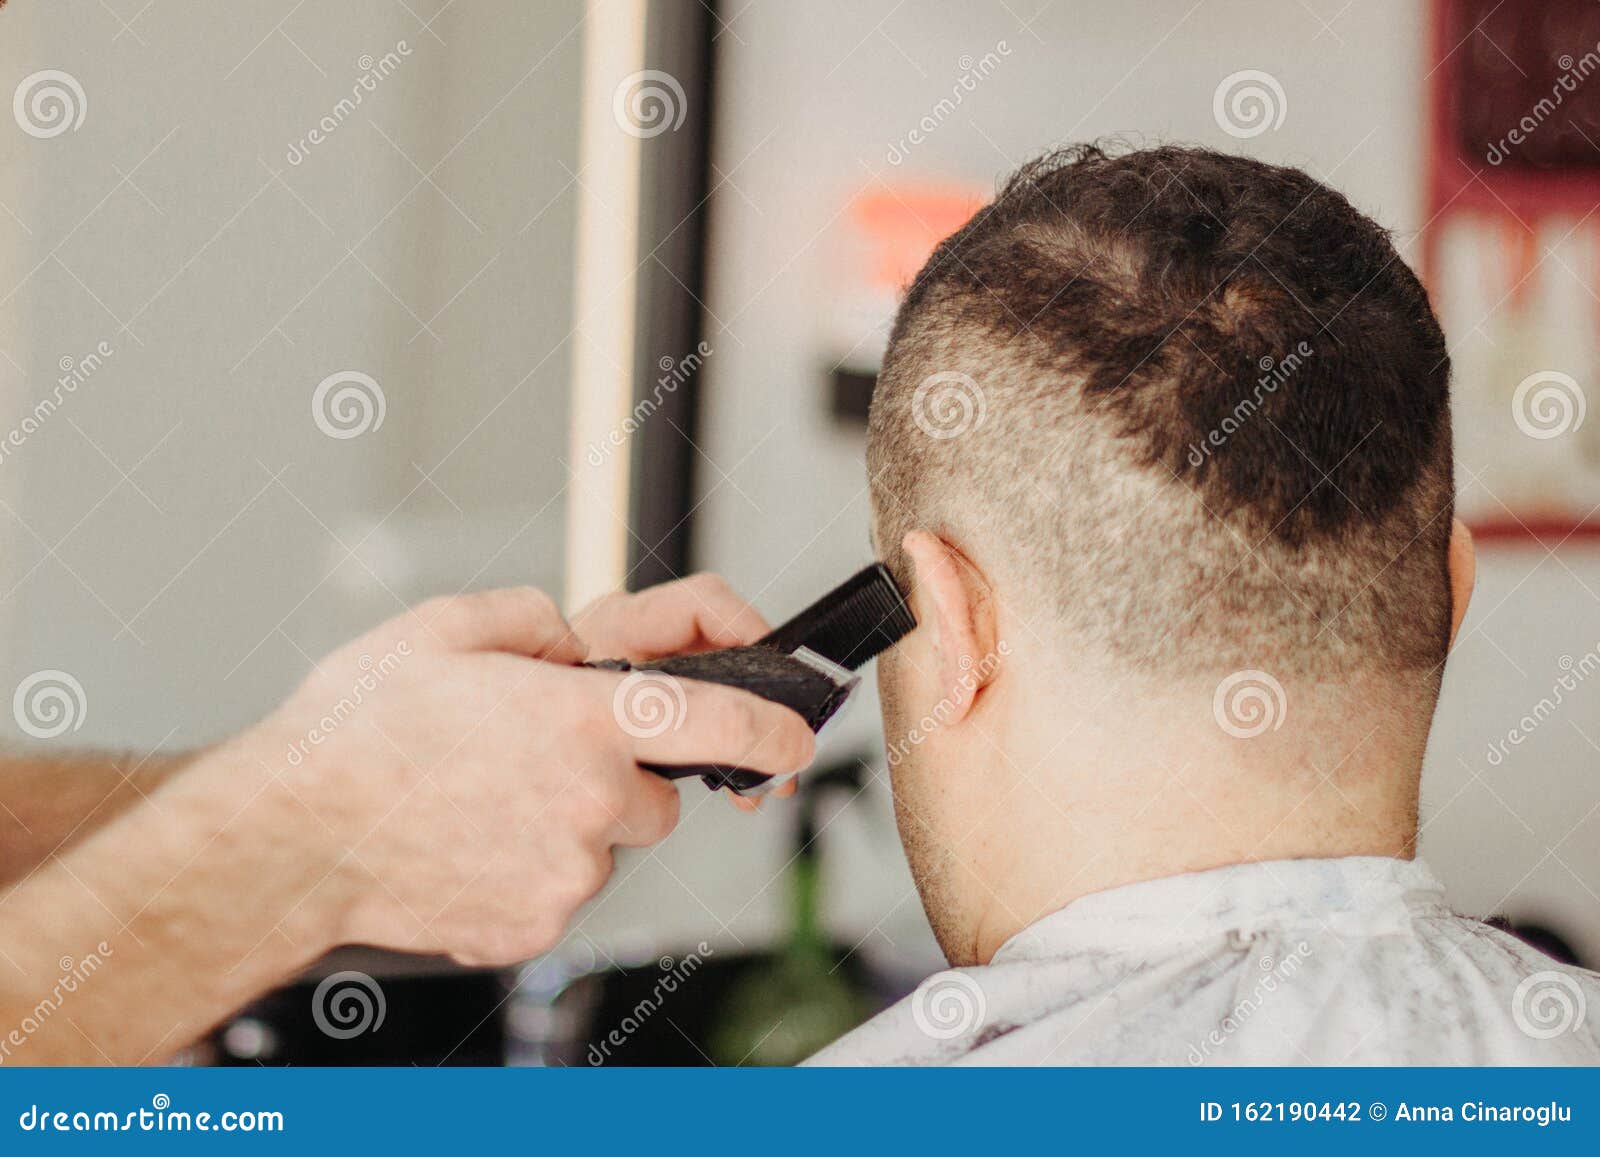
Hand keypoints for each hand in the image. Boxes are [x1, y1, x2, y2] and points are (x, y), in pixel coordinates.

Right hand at [242, 586, 814, 965]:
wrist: (284, 843)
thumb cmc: (353, 735)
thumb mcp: (447, 626)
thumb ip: (539, 621)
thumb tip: (576, 646)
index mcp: (583, 719)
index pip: (721, 720)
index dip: (774, 728)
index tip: (796, 735)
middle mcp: (589, 802)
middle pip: (656, 795)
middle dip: (621, 773)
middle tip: (542, 755)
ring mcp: (564, 875)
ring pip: (605, 844)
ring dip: (570, 820)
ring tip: (482, 798)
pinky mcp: (532, 927)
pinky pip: (559, 890)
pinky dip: (530, 867)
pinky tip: (466, 842)